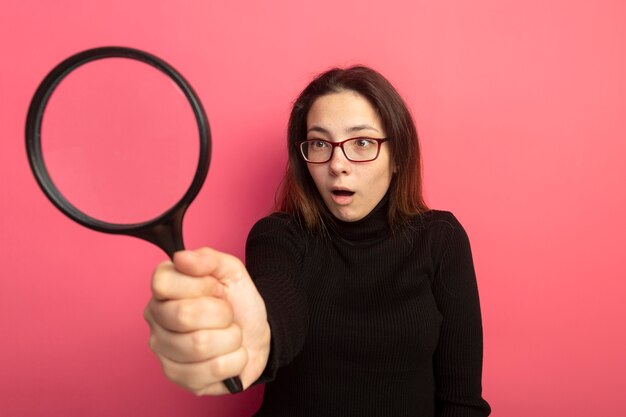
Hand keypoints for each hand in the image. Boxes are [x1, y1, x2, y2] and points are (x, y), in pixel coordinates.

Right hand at [144, 247, 270, 394]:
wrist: (256, 334)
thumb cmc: (238, 303)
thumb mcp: (231, 272)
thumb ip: (208, 259)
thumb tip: (181, 257)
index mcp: (163, 290)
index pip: (164, 283)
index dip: (200, 285)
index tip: (215, 288)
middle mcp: (156, 320)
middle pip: (184, 315)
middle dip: (222, 313)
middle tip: (227, 314)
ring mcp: (164, 352)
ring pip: (200, 345)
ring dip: (231, 337)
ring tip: (231, 334)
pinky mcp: (180, 379)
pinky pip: (213, 370)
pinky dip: (236, 360)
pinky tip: (231, 354)